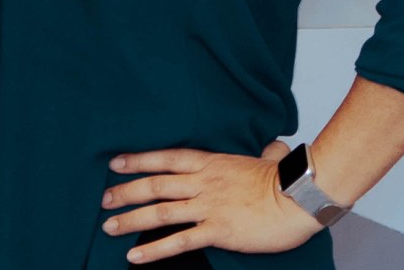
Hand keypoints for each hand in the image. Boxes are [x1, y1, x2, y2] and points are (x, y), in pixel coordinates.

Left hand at [101, 141, 322, 262]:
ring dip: (130, 220)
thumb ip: (264, 152)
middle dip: (125, 192)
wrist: (300, 198)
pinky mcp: (217, 231)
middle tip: (103, 200)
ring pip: (159, 212)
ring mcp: (208, 207)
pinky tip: (135, 255)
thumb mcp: (268, 159)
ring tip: (108, 227)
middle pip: (154, 185)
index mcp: (211, 163)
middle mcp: (202, 183)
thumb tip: (274, 147)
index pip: (165, 158)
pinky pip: (179, 241)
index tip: (115, 163)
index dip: (138, 160)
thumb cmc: (287, 180)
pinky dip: (154, 249)